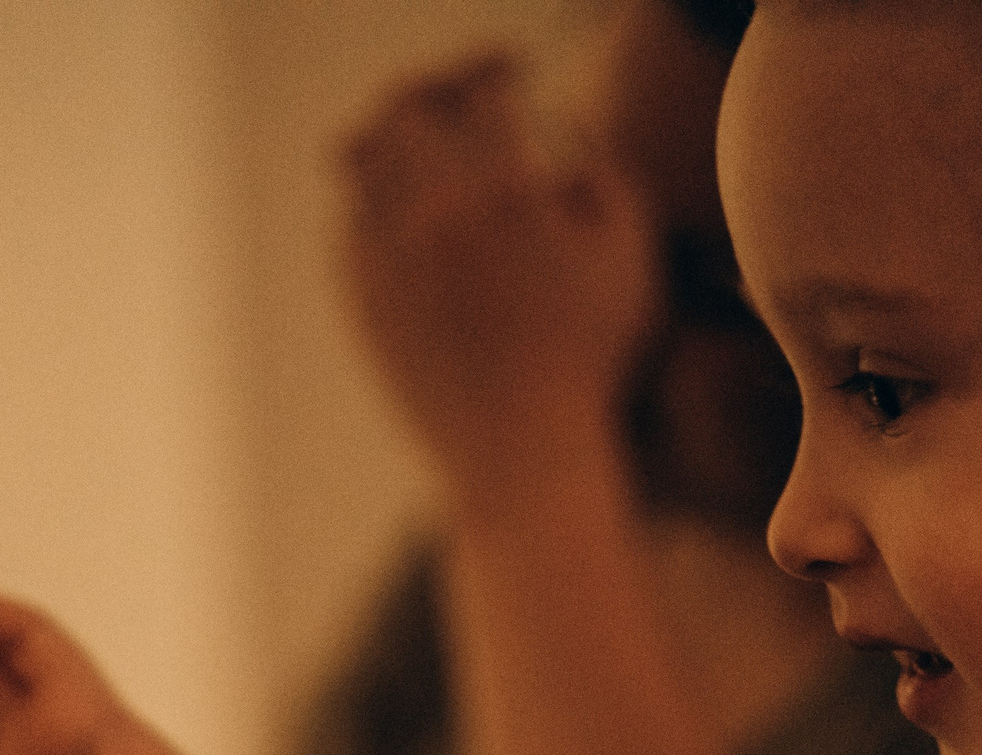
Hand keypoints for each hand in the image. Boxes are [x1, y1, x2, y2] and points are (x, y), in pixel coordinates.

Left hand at [344, 53, 657, 492]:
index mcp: (505, 191)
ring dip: (393, 137)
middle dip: (436, 89)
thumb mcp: (631, 260)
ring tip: (421, 138)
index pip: (482, 93)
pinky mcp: (362, 300)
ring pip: (365, 161)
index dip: (496, 72)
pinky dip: (372, 200)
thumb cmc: (592, 359)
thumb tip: (566, 128)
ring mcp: (388, 257)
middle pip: (407, 109)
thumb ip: (608, 176)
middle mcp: (435, 213)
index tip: (515, 76)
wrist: (523, 454)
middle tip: (459, 92)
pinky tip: (405, 208)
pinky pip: (350, 223)